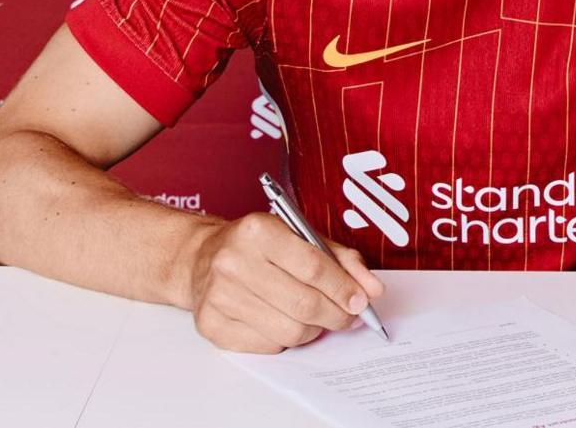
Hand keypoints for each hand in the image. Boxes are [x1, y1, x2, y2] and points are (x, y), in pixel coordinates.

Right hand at [185, 212, 384, 351]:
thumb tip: (372, 290)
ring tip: (313, 317)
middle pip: (304, 304)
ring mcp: (219, 295)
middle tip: (347, 316)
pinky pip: (268, 345)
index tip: (361, 301)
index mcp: (258, 230)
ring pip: (289, 331)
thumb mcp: (302, 237)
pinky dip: (285, 339)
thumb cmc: (260, 247)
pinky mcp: (211, 324)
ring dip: (313, 330)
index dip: (344, 289)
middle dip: (336, 315)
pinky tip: (281, 320)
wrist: (203, 257)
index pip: (314, 267)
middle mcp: (233, 261)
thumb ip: (342, 261)